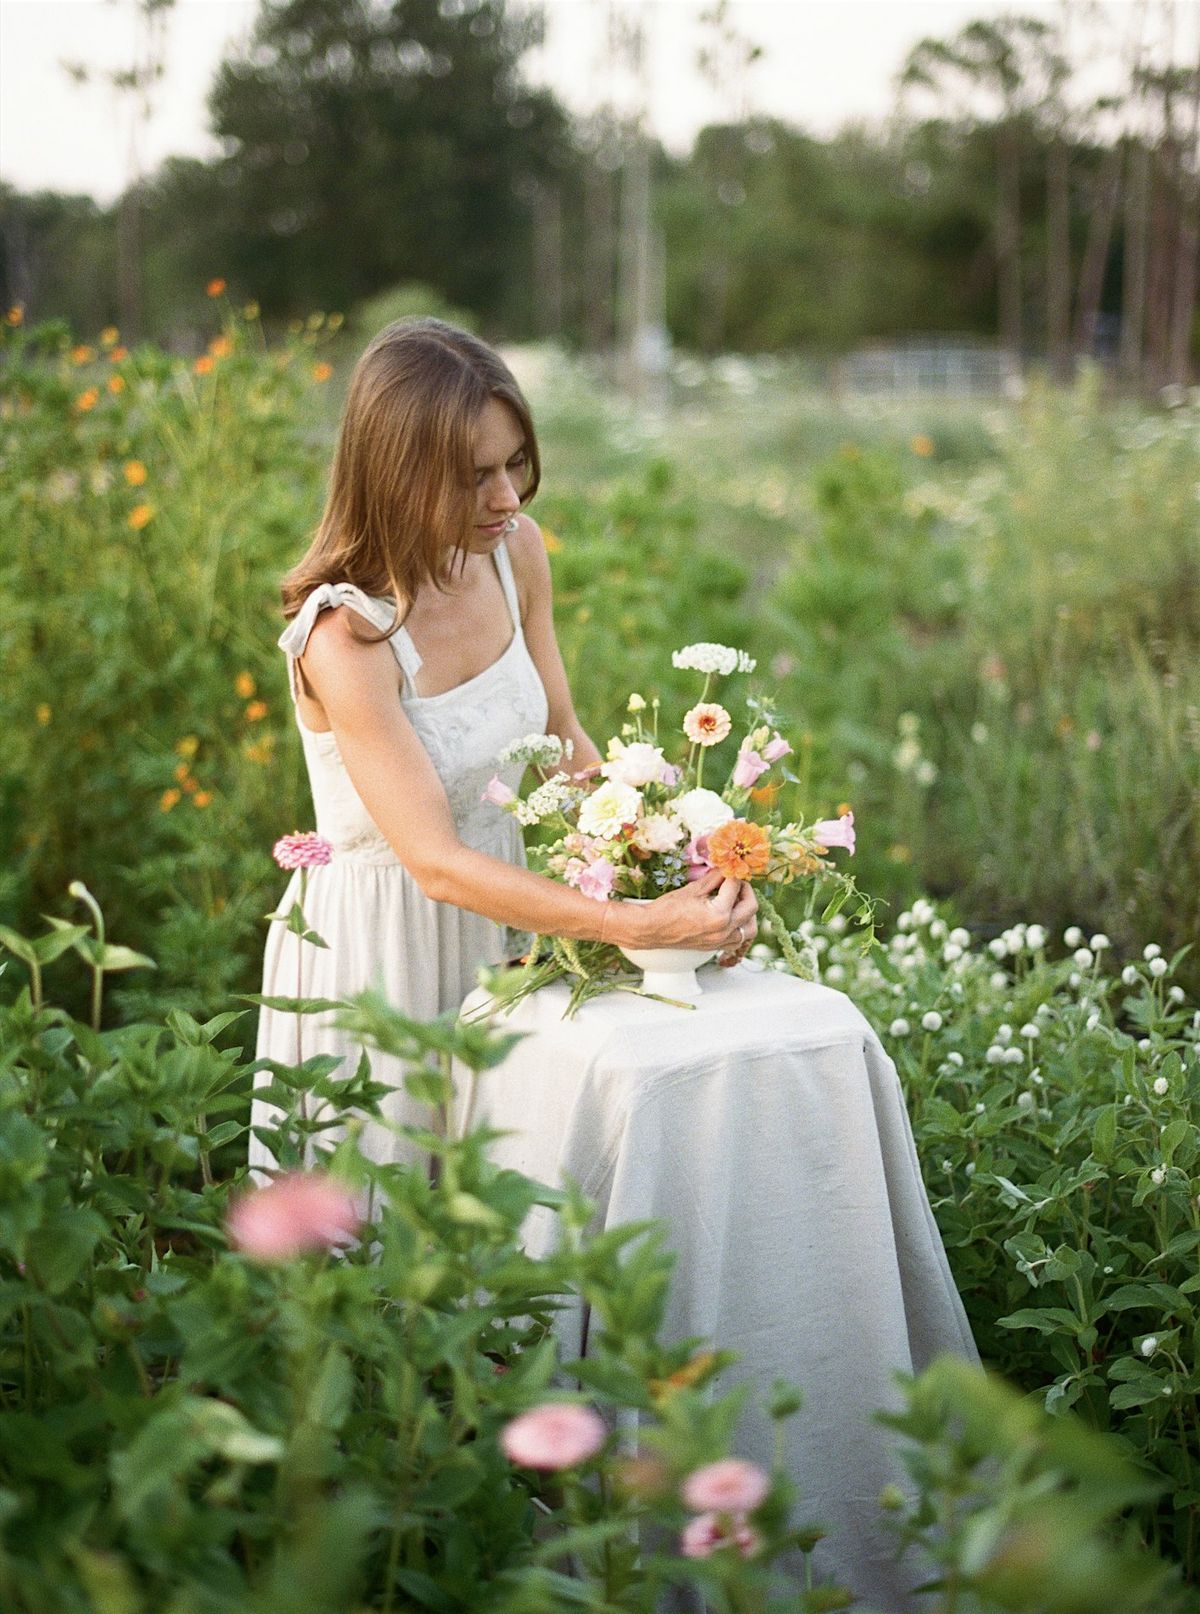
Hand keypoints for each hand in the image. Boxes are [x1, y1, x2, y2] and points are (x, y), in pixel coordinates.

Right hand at [629, 871, 757, 957]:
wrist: (651, 929)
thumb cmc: (667, 909)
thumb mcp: (694, 888)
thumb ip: (714, 877)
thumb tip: (726, 867)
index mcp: (720, 914)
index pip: (735, 887)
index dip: (732, 874)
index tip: (728, 868)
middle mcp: (724, 930)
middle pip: (751, 907)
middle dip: (745, 890)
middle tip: (735, 881)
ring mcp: (721, 941)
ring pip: (750, 928)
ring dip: (748, 912)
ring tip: (737, 900)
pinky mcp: (715, 946)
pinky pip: (738, 940)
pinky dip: (740, 927)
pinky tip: (731, 917)